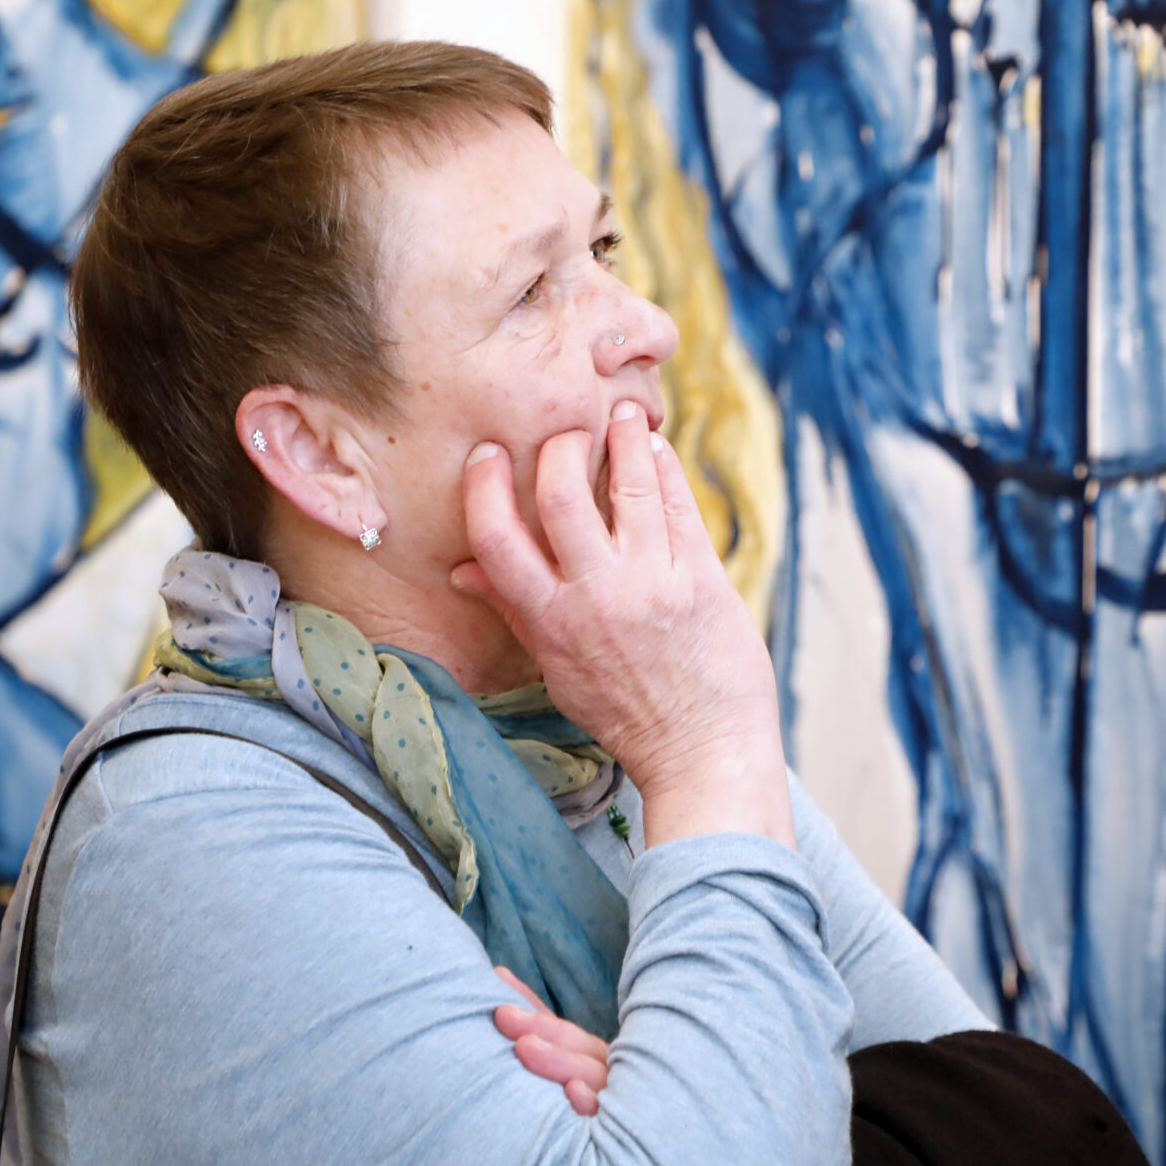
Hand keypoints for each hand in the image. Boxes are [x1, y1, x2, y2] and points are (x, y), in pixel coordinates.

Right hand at [454, 401, 794, 846]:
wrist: (703, 751)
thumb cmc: (626, 713)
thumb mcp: (556, 670)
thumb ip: (514, 610)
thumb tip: (462, 568)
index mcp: (550, 622)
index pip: (496, 538)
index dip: (485, 486)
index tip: (489, 453)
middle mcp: (597, 598)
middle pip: (562, 496)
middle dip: (560, 447)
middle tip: (565, 428)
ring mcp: (653, 585)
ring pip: (631, 486)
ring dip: (625, 439)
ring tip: (624, 414)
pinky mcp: (702, 579)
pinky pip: (680, 506)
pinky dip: (666, 469)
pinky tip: (658, 451)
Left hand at [493, 966, 608, 1115]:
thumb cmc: (594, 1113)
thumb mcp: (569, 1070)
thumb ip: (540, 1035)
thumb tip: (498, 977)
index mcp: (596, 1061)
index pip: (561, 1030)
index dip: (530, 1008)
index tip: (496, 981)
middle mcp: (611, 1078)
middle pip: (574, 1049)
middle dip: (537, 1029)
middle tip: (500, 1014)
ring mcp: (619, 1107)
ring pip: (589, 1076)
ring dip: (558, 1061)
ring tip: (524, 1049)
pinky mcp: (623, 1138)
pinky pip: (609, 1122)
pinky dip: (590, 1103)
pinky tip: (574, 1092)